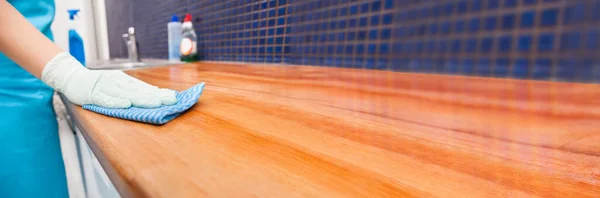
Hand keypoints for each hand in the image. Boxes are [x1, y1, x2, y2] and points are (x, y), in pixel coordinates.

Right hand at [41, 52, 176, 107]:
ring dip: (141, 99)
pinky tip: (126, 105)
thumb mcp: (117, 84)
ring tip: (155, 103)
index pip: (144, 87)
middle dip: (155, 96)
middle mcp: (117, 82)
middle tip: (171, 101)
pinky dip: (115, 102)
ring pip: (125, 94)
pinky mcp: (92, 95)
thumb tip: (155, 96)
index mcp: (123, 80)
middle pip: (139, 90)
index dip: (159, 92)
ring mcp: (104, 87)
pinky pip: (105, 99)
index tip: (174, 97)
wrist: (71, 77)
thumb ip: (133, 90)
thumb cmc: (97, 83)